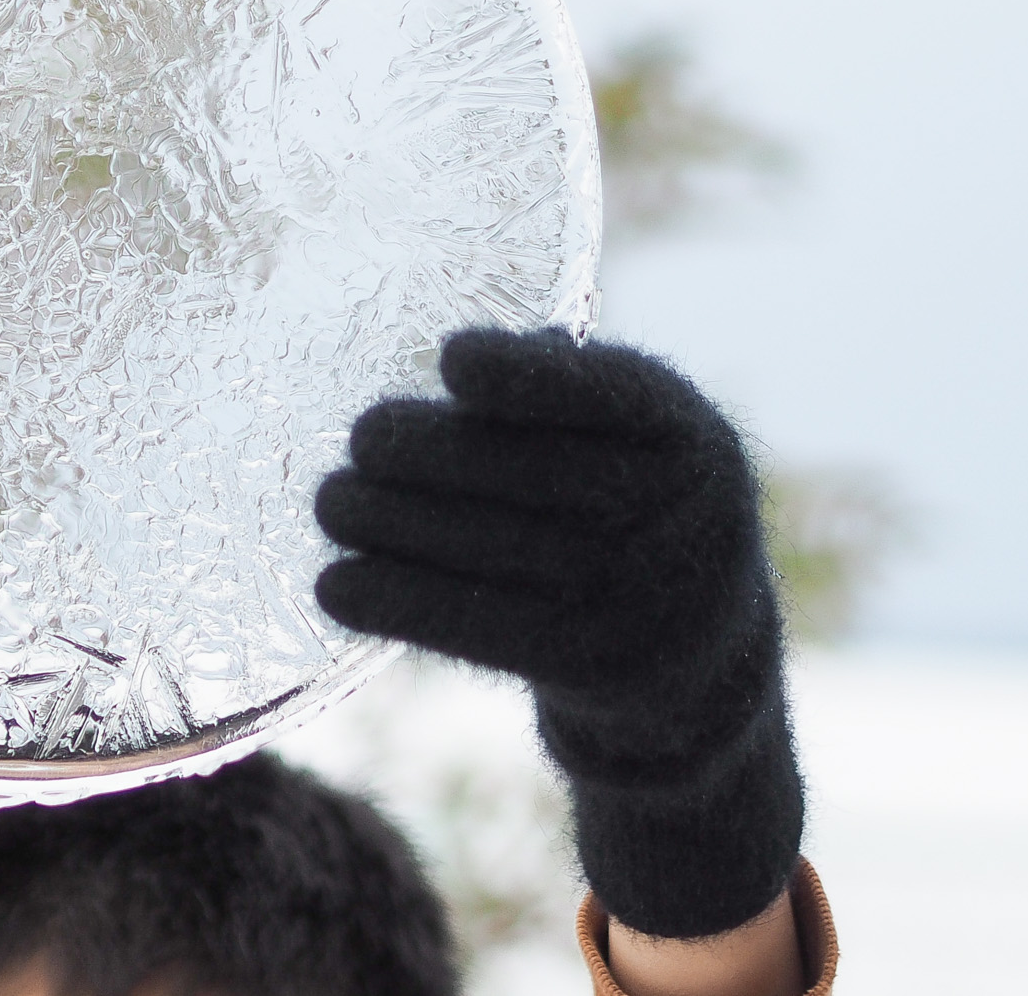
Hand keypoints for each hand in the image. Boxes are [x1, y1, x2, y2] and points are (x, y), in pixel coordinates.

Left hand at [315, 326, 801, 940]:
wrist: (695, 659)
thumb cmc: (625, 507)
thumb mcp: (629, 437)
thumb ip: (561, 386)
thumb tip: (462, 360)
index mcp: (689, 433)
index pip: (607, 393)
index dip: (526, 375)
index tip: (449, 358)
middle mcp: (686, 514)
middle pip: (536, 473)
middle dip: (433, 452)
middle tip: (361, 439)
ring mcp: (649, 600)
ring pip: (498, 550)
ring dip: (395, 525)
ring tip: (332, 503)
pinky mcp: (597, 667)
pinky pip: (483, 629)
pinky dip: (399, 603)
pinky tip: (336, 585)